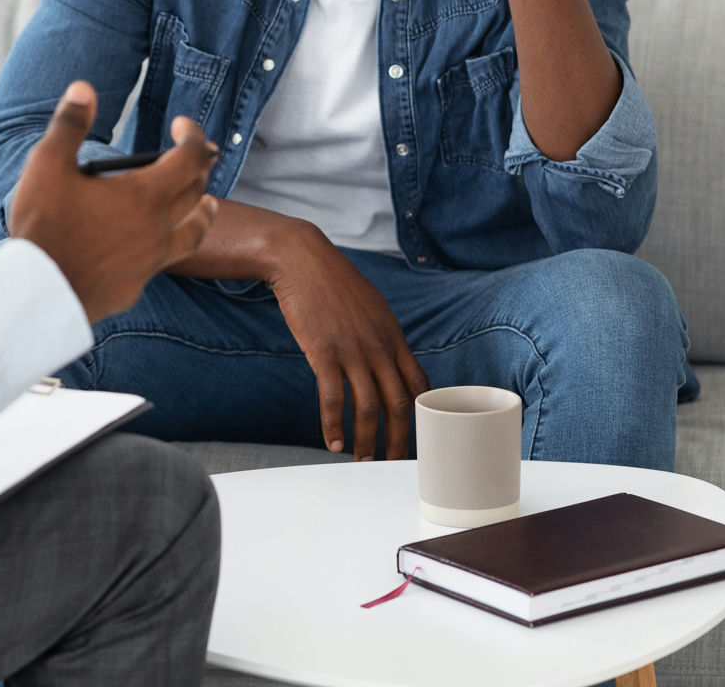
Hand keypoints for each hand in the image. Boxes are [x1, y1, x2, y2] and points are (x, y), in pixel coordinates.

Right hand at [10, 81, 220, 322]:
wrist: (38, 292)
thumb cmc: (44, 227)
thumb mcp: (48, 165)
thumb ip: (70, 125)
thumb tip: (84, 89)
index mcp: (145, 194)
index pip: (189, 158)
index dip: (192, 136)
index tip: (182, 125)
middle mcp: (158, 228)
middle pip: (196, 193)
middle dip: (200, 168)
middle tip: (197, 155)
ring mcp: (151, 259)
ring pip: (194, 232)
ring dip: (204, 211)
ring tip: (208, 203)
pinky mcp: (137, 284)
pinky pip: (167, 260)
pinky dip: (172, 244)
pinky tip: (160, 245)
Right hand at [265, 221, 430, 460]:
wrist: (303, 260)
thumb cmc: (334, 283)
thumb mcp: (372, 307)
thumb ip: (383, 337)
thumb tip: (388, 362)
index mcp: (394, 337)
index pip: (419, 384)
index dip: (421, 415)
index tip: (417, 436)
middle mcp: (379, 347)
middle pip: (399, 404)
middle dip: (399, 440)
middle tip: (394, 464)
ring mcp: (352, 351)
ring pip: (368, 408)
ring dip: (367, 441)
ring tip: (363, 460)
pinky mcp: (324, 353)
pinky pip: (333, 399)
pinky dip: (334, 426)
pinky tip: (333, 441)